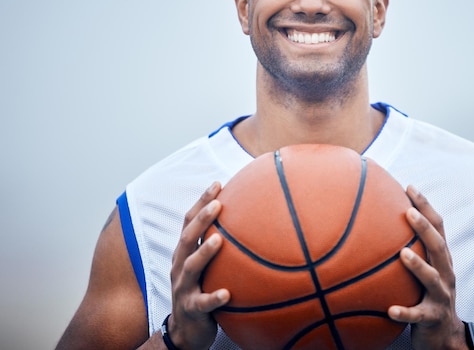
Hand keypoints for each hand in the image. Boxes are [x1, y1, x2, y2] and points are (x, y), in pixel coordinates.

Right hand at [167, 182, 230, 349]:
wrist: (185, 331)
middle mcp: (180, 266)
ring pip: (190, 267)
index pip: (189, 222)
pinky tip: (228, 293)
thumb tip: (251, 222)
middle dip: (201, 219)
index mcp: (184, 254)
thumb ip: (220, 246)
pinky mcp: (191, 309)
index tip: (217, 183)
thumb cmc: (201, 290)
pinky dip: (214, 297)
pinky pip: (203, 303)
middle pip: (187, 238)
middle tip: (218, 203)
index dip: (201, 202)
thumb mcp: (207, 267)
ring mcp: (183, 288)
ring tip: (219, 240)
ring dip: (204, 253)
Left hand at [388, 186, 465, 349]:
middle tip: (408, 212)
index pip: (438, 227)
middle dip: (425, 228)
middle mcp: (445, 275)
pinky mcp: (433, 319)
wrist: (445, 336)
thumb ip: (408, 247)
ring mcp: (441, 297)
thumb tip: (374, 222)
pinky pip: (418, 315)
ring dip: (418, 266)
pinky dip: (406, 312)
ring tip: (402, 254)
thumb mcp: (422, 270)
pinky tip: (390, 309)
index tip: (409, 186)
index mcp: (442, 260)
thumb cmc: (426, 296)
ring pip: (433, 279)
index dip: (426, 206)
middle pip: (439, 247)